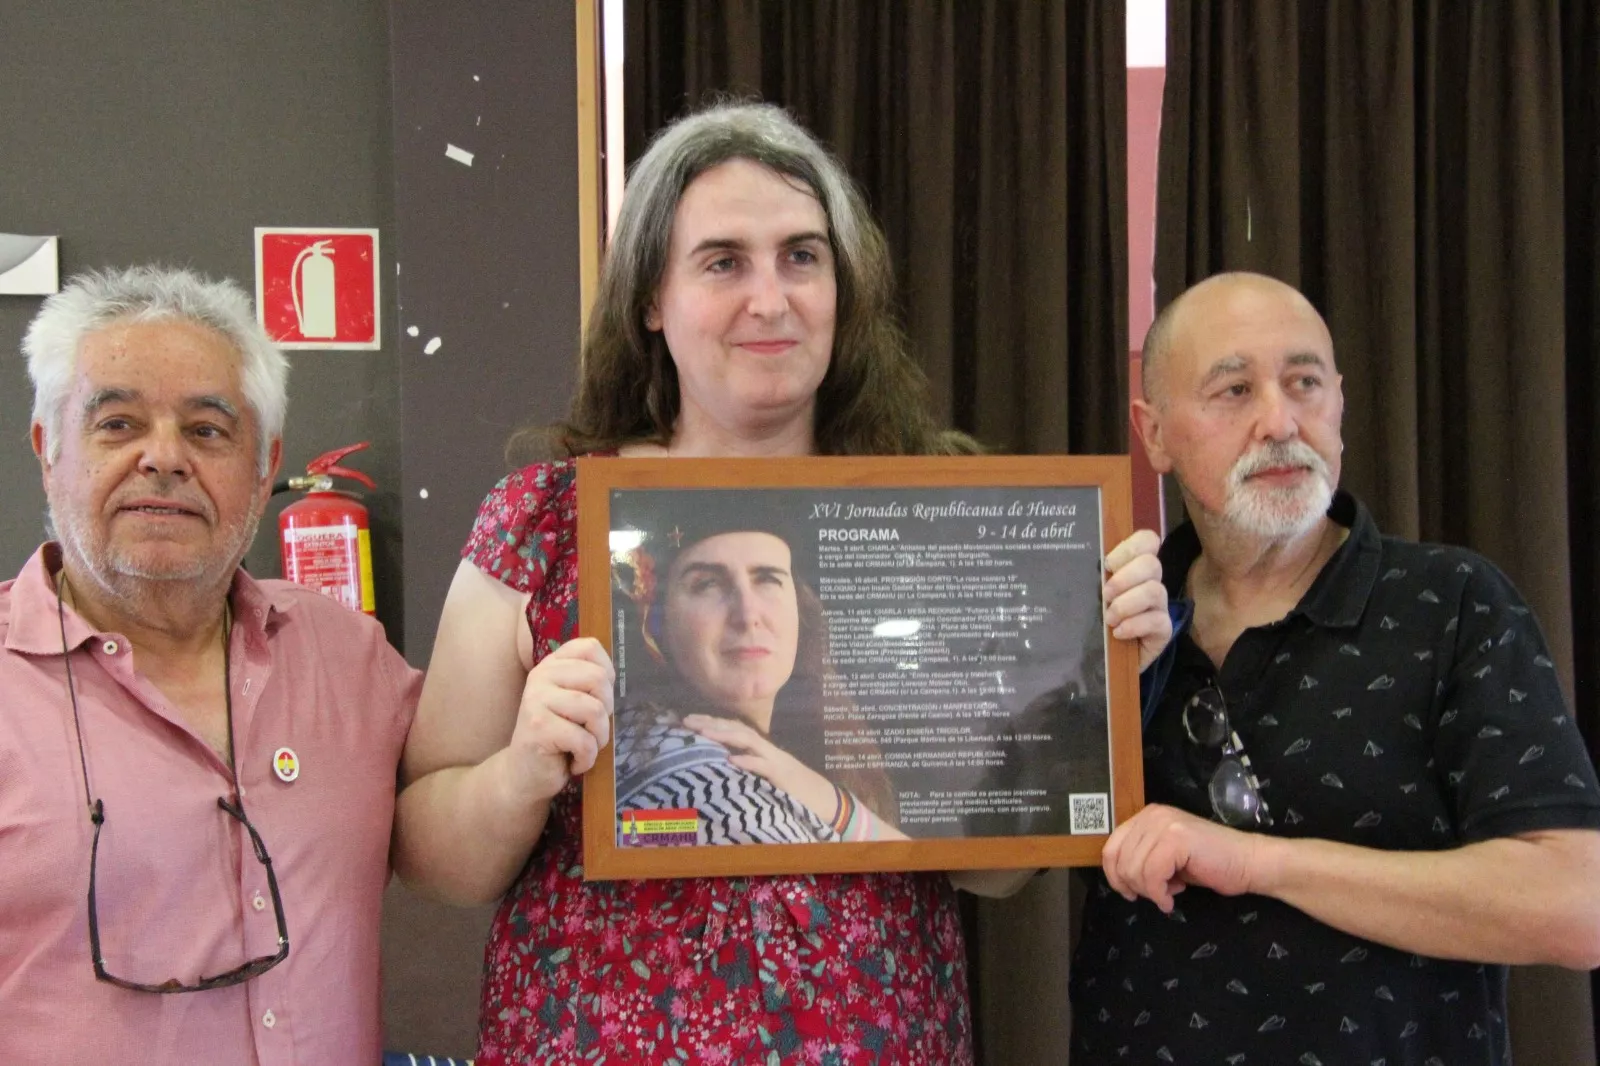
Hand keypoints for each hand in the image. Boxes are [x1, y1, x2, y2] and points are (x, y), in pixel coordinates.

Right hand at [501, 637, 613, 805]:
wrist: (524, 774)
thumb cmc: (558, 738)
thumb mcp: (573, 703)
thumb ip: (589, 682)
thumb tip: (612, 675)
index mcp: (551, 665)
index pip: (589, 647)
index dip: (606, 673)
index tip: (597, 698)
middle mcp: (541, 676)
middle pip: (598, 679)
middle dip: (606, 712)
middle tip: (590, 730)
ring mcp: (536, 700)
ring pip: (595, 710)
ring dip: (598, 738)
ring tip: (583, 747)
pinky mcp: (538, 727)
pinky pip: (584, 740)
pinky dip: (587, 758)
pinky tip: (574, 762)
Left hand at [683, 714, 837, 822]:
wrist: (823, 799)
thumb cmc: (792, 789)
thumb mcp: (766, 775)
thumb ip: (749, 766)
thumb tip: (724, 763)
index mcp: (760, 749)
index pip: (733, 729)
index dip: (711, 722)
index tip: (688, 720)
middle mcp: (766, 749)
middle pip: (736, 729)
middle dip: (711, 723)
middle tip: (686, 720)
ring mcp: (775, 760)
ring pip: (748, 741)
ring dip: (724, 735)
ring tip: (703, 732)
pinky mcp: (782, 776)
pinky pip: (764, 767)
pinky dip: (748, 762)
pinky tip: (732, 760)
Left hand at [1101, 803, 1267, 912]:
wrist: (1248, 862)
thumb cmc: (1209, 863)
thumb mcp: (1165, 858)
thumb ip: (1142, 857)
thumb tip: (1119, 875)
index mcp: (1146, 817)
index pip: (1111, 848)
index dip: (1115, 876)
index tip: (1132, 893)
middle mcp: (1152, 815)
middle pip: (1119, 860)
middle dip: (1135, 886)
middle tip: (1158, 894)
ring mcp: (1164, 824)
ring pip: (1134, 869)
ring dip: (1150, 891)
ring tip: (1171, 892)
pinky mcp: (1177, 838)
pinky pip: (1151, 874)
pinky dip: (1159, 894)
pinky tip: (1174, 897)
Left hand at [1103, 529, 1170, 670]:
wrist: (1102, 659)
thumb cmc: (1093, 622)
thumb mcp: (1090, 596)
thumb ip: (1091, 578)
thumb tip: (1075, 560)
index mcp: (1133, 568)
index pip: (1147, 541)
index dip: (1131, 548)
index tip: (1108, 564)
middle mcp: (1150, 583)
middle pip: (1152, 564)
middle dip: (1125, 578)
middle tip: (1105, 594)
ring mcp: (1159, 607)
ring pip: (1155, 591)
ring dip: (1127, 603)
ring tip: (1109, 618)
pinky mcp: (1163, 630)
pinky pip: (1157, 620)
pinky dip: (1134, 625)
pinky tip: (1118, 633)